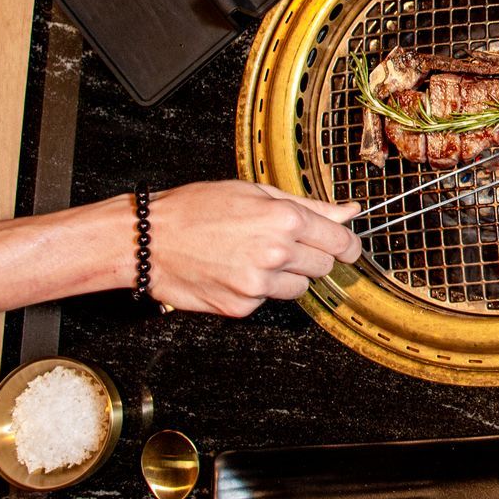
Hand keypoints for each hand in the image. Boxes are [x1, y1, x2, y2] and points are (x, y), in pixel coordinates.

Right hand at [146, 181, 361, 318]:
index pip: (339, 241)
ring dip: (286, 275)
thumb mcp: (256, 193)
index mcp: (285, 219)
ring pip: (300, 287)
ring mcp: (259, 283)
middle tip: (285, 246)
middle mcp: (276, 253)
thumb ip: (309, 206)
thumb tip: (349, 211)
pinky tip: (236, 270)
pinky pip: (268, 300)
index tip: (348, 247)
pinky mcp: (242, 306)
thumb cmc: (196, 209)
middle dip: (312, 257)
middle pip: (323, 266)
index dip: (347, 245)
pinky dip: (259, 289)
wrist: (149, 240)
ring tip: (254, 256)